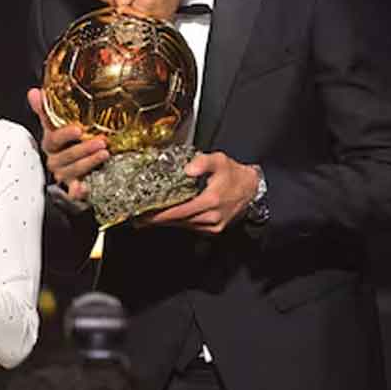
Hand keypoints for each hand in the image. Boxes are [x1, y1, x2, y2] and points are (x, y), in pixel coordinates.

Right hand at [26, 88, 109, 200]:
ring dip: (88, 163)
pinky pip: (72, 192)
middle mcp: (55, 160)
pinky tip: (84, 188)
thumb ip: (46, 109)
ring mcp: (64, 174)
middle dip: (83, 149)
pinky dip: (77, 191)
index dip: (65, 135)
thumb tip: (34, 92)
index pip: (53, 139)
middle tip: (101, 142)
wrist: (75, 163)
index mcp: (51, 144)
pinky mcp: (73, 186)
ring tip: (104, 154)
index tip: (78, 129)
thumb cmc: (66, 142)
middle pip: (65, 157)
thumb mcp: (56, 125)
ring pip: (73, 171)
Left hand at [135, 151, 258, 234]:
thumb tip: (187, 169)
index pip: (179, 212)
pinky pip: (191, 226)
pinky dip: (179, 222)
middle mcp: (211, 216)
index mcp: (210, 201)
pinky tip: (168, 217)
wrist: (252, 189)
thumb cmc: (233, 174)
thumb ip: (202, 162)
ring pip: (184, 225)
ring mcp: (213, 225)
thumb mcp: (219, 160)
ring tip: (148, 218)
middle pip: (178, 221)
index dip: (160, 215)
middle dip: (158, 220)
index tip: (143, 215)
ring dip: (167, 222)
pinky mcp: (214, 229)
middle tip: (138, 218)